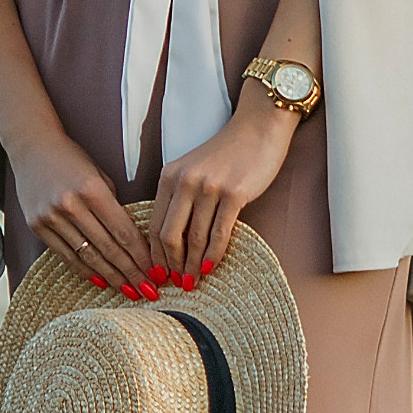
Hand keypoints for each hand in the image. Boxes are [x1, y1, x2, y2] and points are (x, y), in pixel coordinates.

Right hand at [10, 133, 159, 293]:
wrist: (31, 146)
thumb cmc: (72, 159)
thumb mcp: (99, 175)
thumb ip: (113, 206)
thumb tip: (132, 241)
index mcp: (92, 189)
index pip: (124, 231)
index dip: (142, 256)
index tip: (156, 272)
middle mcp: (70, 205)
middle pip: (108, 248)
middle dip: (132, 273)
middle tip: (149, 291)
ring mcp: (51, 217)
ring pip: (88, 257)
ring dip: (112, 277)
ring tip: (129, 291)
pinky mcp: (37, 226)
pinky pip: (66, 255)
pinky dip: (85, 270)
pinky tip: (102, 281)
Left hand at [148, 92, 297, 281]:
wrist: (258, 128)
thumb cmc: (227, 152)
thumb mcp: (192, 169)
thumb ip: (180, 197)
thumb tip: (173, 240)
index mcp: (169, 176)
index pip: (154, 224)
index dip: (154, 254)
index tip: (158, 273)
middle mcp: (184, 181)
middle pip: (169, 235)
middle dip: (170, 265)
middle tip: (175, 284)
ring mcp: (209, 188)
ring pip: (194, 238)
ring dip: (193, 265)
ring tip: (193, 282)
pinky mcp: (234, 194)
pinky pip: (219, 232)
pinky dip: (214, 254)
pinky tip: (212, 267)